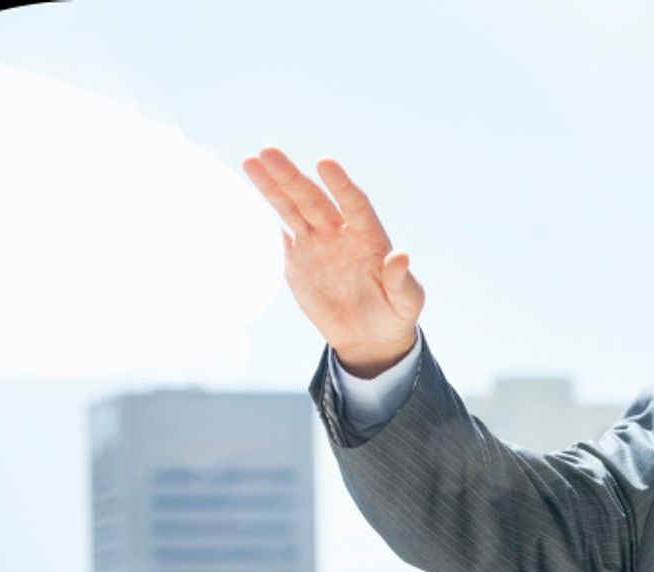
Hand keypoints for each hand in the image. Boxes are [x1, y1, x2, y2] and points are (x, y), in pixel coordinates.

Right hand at [243, 147, 424, 373]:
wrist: (368, 337)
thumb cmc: (395, 316)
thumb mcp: (407, 302)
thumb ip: (402, 280)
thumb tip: (401, 255)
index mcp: (368, 236)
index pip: (353, 203)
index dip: (340, 185)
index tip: (325, 163)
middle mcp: (340, 232)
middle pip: (313, 200)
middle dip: (291, 177)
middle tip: (268, 152)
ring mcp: (316, 243)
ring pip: (292, 209)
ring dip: (272, 186)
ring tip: (252, 161)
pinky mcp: (298, 260)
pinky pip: (279, 235)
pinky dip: (263, 219)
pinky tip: (246, 198)